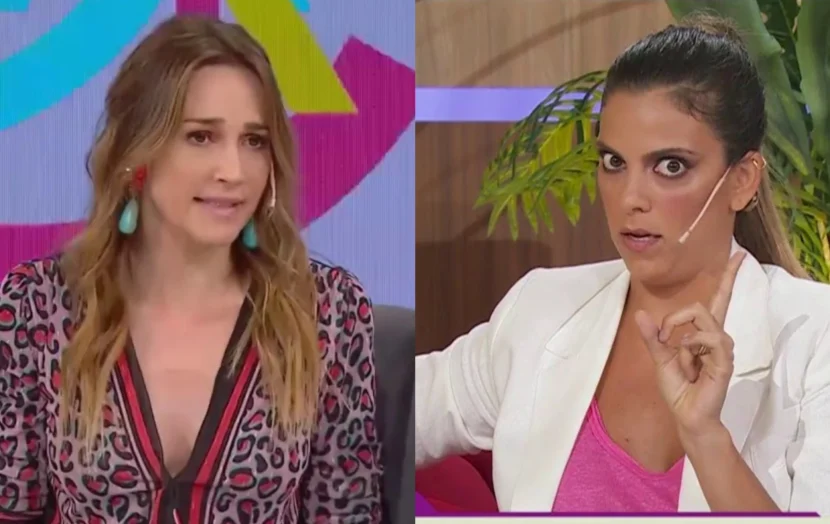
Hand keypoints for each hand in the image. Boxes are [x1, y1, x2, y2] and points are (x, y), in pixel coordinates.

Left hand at [634, 251, 745, 440]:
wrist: (686, 416)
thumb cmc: (678, 388)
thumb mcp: (659, 358)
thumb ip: (652, 337)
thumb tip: (641, 314)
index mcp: (703, 333)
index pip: (719, 299)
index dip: (728, 277)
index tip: (738, 254)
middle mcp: (716, 337)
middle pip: (703, 306)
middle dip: (676, 317)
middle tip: (664, 337)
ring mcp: (722, 349)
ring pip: (705, 320)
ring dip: (682, 334)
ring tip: (678, 355)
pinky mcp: (724, 362)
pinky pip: (712, 340)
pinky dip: (693, 344)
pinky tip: (687, 359)